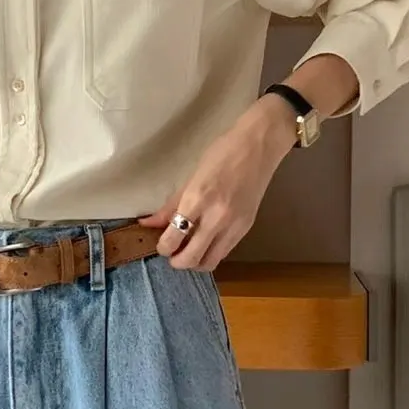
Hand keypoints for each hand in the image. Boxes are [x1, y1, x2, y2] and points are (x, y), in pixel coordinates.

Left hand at [139, 97, 296, 270]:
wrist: (259, 146)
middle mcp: (216, 217)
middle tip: (172, 252)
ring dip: (195, 262)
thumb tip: (149, 223)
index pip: (173, 238)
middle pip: (190, 258)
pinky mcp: (247, 228)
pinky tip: (206, 242)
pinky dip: (211, 253)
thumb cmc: (223, 152)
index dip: (163, 247)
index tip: (161, 243)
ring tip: (188, 250)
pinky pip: (224, 252)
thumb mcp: (192, 176)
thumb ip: (171, 204)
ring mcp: (234, 225)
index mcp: (198, 199)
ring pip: (209, 262)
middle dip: (176, 261)